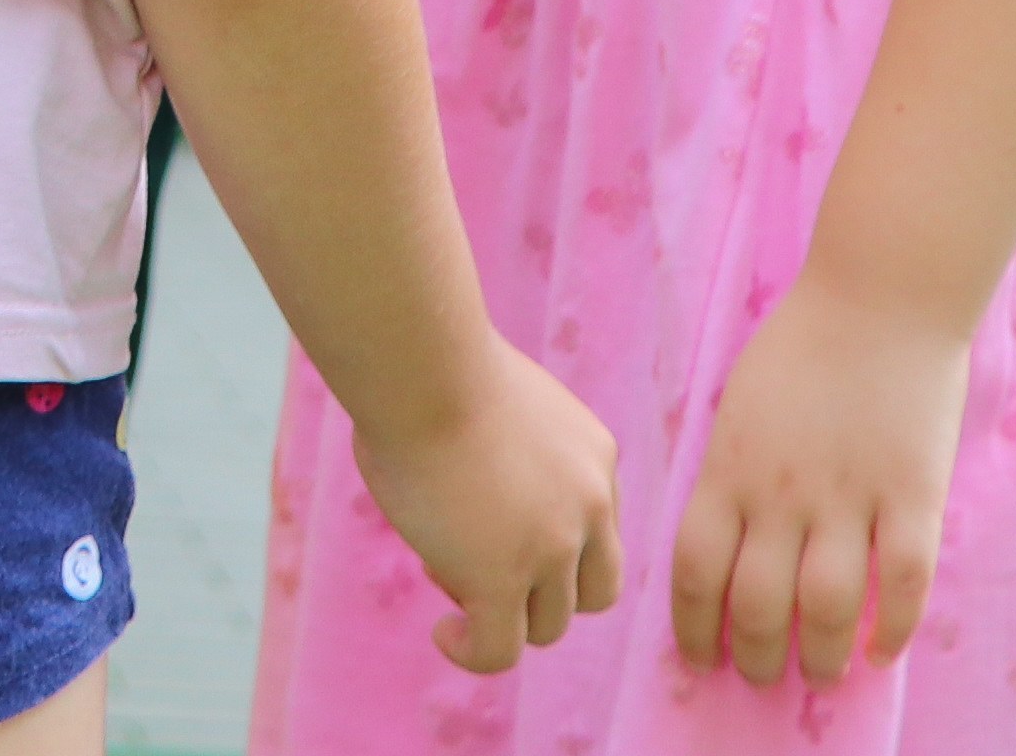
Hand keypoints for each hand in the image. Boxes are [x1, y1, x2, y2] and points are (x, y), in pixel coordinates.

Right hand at [354, 334, 623, 677]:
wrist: (419, 365)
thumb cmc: (431, 367)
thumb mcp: (502, 410)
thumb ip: (511, 457)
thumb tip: (471, 490)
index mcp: (595, 456)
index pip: (597, 534)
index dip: (547, 546)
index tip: (490, 523)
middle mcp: (591, 504)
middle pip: (593, 590)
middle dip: (540, 591)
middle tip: (475, 561)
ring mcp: (553, 545)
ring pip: (547, 624)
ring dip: (500, 614)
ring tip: (442, 575)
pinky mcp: (502, 579)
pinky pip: (499, 650)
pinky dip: (473, 651)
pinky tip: (444, 634)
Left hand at [670, 282, 965, 688]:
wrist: (880, 294)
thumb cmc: (803, 347)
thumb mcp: (738, 409)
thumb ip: (731, 479)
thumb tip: (726, 554)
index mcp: (729, 469)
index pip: (695, 573)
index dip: (694, 630)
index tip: (702, 658)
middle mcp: (781, 493)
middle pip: (757, 605)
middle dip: (755, 657)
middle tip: (763, 674)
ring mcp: (849, 495)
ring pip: (825, 608)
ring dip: (819, 657)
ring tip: (819, 673)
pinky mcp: (912, 493)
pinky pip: (903, 582)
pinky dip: (892, 629)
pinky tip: (881, 650)